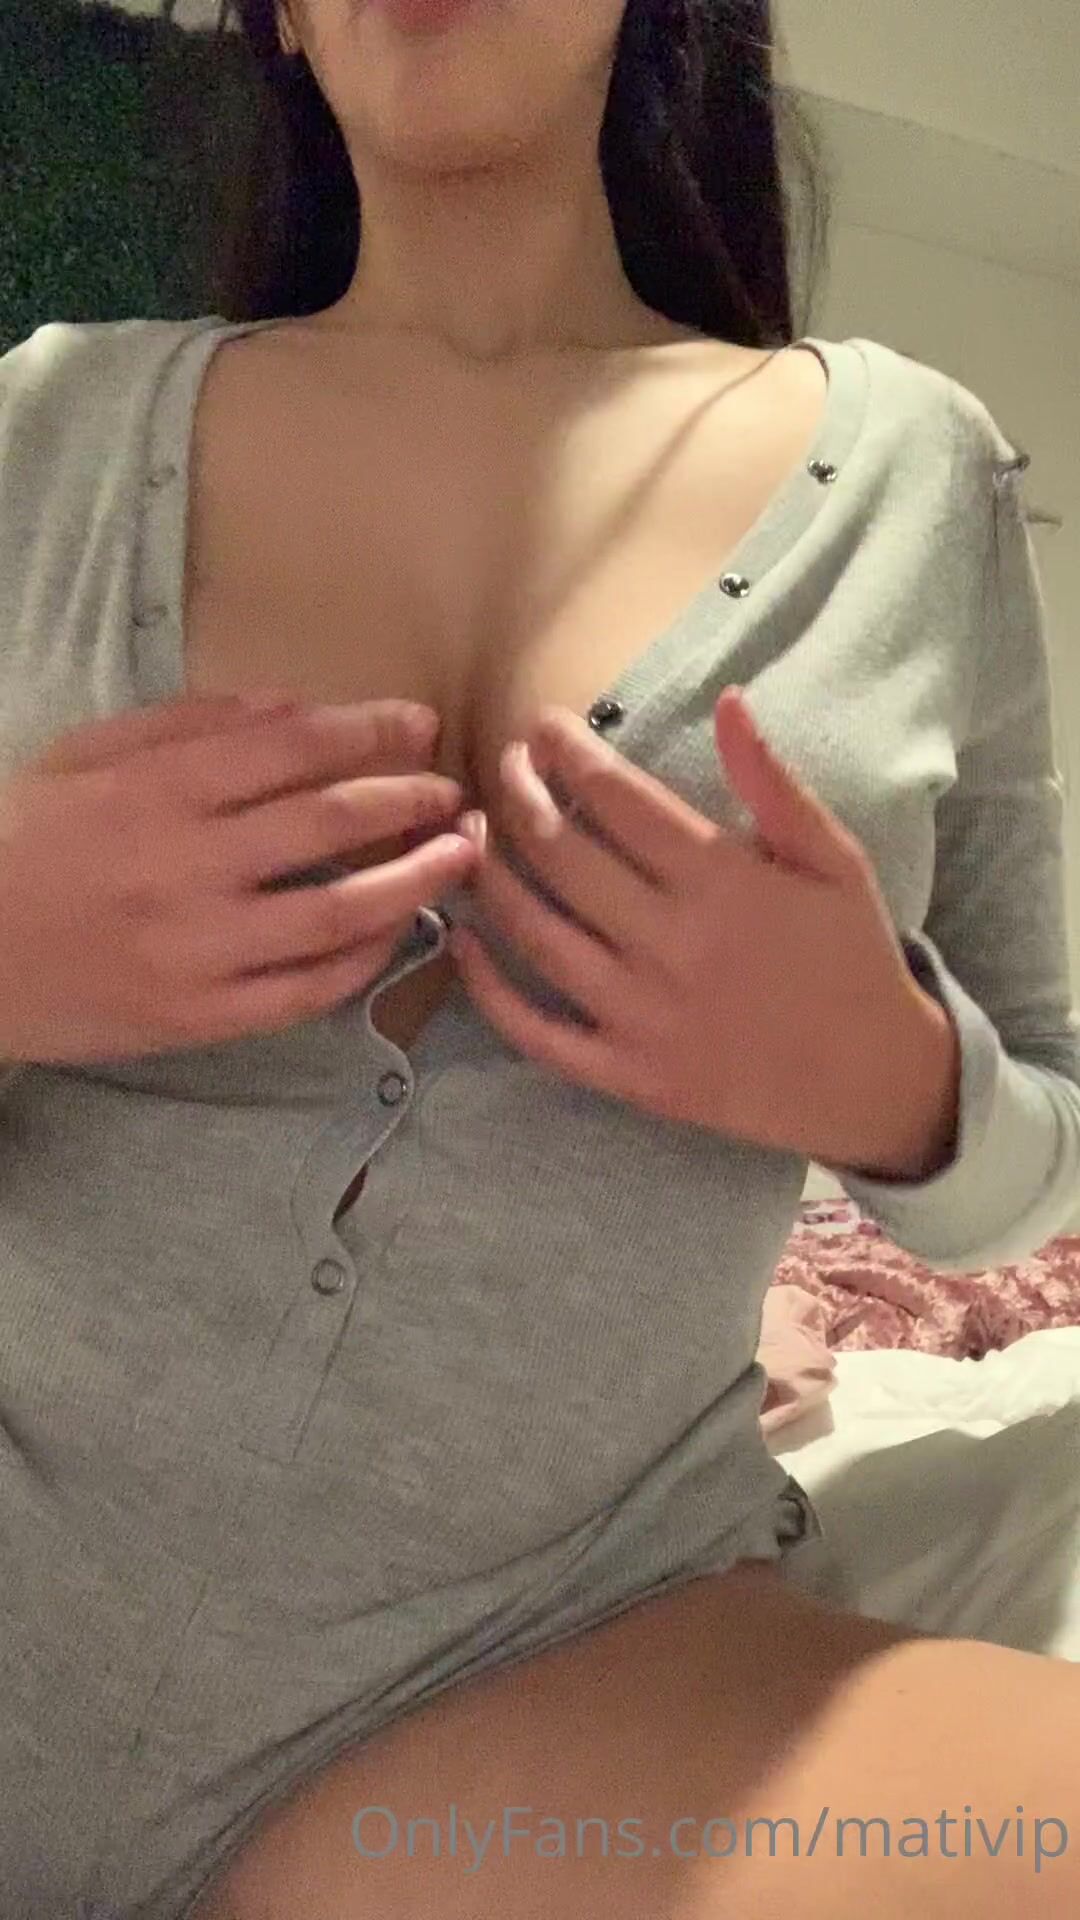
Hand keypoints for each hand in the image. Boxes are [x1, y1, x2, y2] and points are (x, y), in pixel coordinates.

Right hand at [0, 692, 478, 1063]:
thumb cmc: (18, 843)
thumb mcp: (81, 757)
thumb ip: (184, 724)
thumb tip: (293, 707)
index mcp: (157, 789)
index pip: (293, 747)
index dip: (370, 731)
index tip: (420, 725)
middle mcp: (187, 865)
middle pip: (332, 821)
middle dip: (411, 798)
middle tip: (455, 792)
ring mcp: (198, 948)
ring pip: (339, 912)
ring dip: (414, 879)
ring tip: (461, 856)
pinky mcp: (199, 1017)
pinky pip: (305, 990)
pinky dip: (363, 960)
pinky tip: (397, 932)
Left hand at [449, 688, 958, 1171]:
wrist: (873, 1080)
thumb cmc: (851, 956)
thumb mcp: (835, 859)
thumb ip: (774, 782)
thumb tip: (728, 701)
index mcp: (722, 881)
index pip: (616, 797)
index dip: (568, 751)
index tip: (544, 725)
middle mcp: (673, 944)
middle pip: (561, 854)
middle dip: (518, 795)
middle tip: (504, 766)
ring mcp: (645, 1016)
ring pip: (535, 934)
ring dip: (491, 876)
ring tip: (473, 834)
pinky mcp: (630, 1075)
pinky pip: (538, 1033)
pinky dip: (489, 988)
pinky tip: (462, 942)